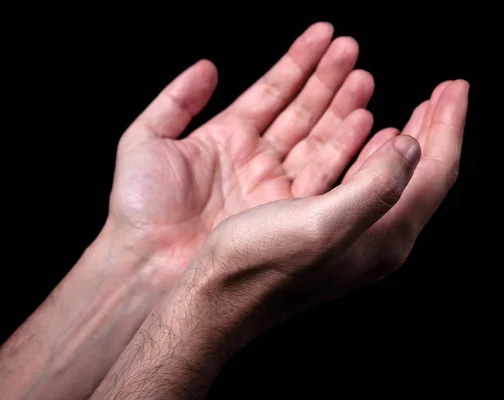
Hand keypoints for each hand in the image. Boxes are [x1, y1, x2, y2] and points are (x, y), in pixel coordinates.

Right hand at [89, 80, 468, 398]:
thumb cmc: (260, 267)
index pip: (436, 173)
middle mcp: (374, 238)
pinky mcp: (324, 229)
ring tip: (413, 106)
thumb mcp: (322, 226)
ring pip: (391, 173)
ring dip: (403, 133)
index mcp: (384, 236)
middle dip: (436, 127)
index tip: (454, 87)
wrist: (217, 300)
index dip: (448, 126)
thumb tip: (411, 146)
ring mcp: (350, 234)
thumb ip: (377, 185)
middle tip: (446, 92)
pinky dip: (370, 151)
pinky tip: (367, 138)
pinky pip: (361, 181)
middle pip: (421, 173)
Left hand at [107, 23, 375, 288]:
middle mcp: (254, 159)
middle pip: (299, 112)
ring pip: (316, 140)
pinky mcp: (284, 214)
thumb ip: (176, 100)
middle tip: (352, 49)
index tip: (324, 34)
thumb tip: (207, 66)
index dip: (298, 62)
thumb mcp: (146, 140)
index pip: (271, 91)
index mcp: (225, 137)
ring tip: (363, 78)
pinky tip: (364, 125)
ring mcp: (271, 186)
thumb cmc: (140, 208)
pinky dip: (344, 152)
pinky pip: (320, 178)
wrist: (146, 264)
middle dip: (327, 79)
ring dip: (341, 109)